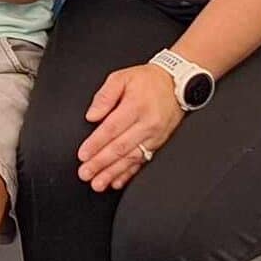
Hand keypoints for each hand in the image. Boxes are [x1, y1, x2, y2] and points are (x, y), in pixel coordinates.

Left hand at [76, 63, 184, 191]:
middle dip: (101, 163)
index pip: (112, 129)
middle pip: (120, 147)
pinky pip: (142, 161)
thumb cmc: (148, 81)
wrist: (176, 84)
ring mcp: (154, 136)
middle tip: (86, 173)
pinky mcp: (158, 143)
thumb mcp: (122, 77)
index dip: (96, 144)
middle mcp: (146, 124)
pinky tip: (118, 181)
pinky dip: (129, 173)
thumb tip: (92, 115)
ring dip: (113, 172)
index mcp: (135, 106)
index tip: (83, 155)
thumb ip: (104, 96)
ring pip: (131, 158)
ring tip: (99, 183)